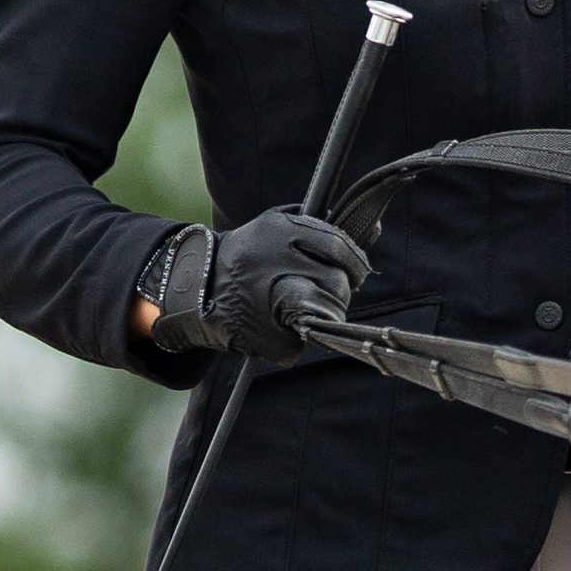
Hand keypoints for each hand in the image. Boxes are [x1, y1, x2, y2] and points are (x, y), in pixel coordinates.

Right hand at [148, 207, 371, 361]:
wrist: (195, 290)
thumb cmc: (248, 258)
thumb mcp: (275, 231)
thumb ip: (318, 230)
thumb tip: (375, 228)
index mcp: (277, 232)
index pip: (337, 244)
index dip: (355, 261)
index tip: (359, 271)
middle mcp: (271, 261)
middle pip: (336, 281)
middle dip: (343, 291)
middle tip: (335, 294)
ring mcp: (264, 299)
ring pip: (326, 313)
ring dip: (326, 315)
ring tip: (309, 310)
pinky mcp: (261, 333)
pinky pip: (300, 342)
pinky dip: (296, 339)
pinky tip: (281, 328)